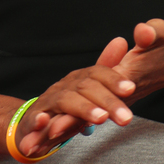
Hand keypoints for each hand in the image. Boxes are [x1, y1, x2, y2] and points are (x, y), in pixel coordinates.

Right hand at [14, 36, 133, 157]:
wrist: (35, 122)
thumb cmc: (68, 106)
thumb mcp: (89, 91)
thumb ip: (107, 71)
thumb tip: (121, 40)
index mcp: (79, 79)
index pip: (98, 73)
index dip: (114, 79)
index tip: (131, 88)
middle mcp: (64, 85)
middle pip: (86, 87)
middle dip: (107, 101)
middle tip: (126, 117)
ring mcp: (47, 101)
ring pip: (66, 101)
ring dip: (83, 109)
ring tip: (101, 118)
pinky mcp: (32, 120)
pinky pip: (33, 119)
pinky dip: (37, 120)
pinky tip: (44, 122)